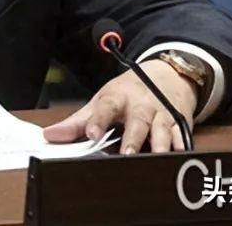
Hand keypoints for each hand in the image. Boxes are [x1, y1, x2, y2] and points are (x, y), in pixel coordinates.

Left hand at [42, 60, 197, 153]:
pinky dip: (182, 145)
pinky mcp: (178, 122)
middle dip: (133, 138)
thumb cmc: (126, 93)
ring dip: (159, 143)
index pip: (105, 107)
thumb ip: (76, 122)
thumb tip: (49, 136)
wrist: (164, 75)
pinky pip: (181, 134)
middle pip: (137, 121)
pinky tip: (181, 155)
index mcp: (117, 98)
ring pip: (162, 129)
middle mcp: (141, 105)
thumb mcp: (100, 101)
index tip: (91, 133)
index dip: (98, 120)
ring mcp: (161, 113)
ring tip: (156, 157)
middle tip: (126, 154)